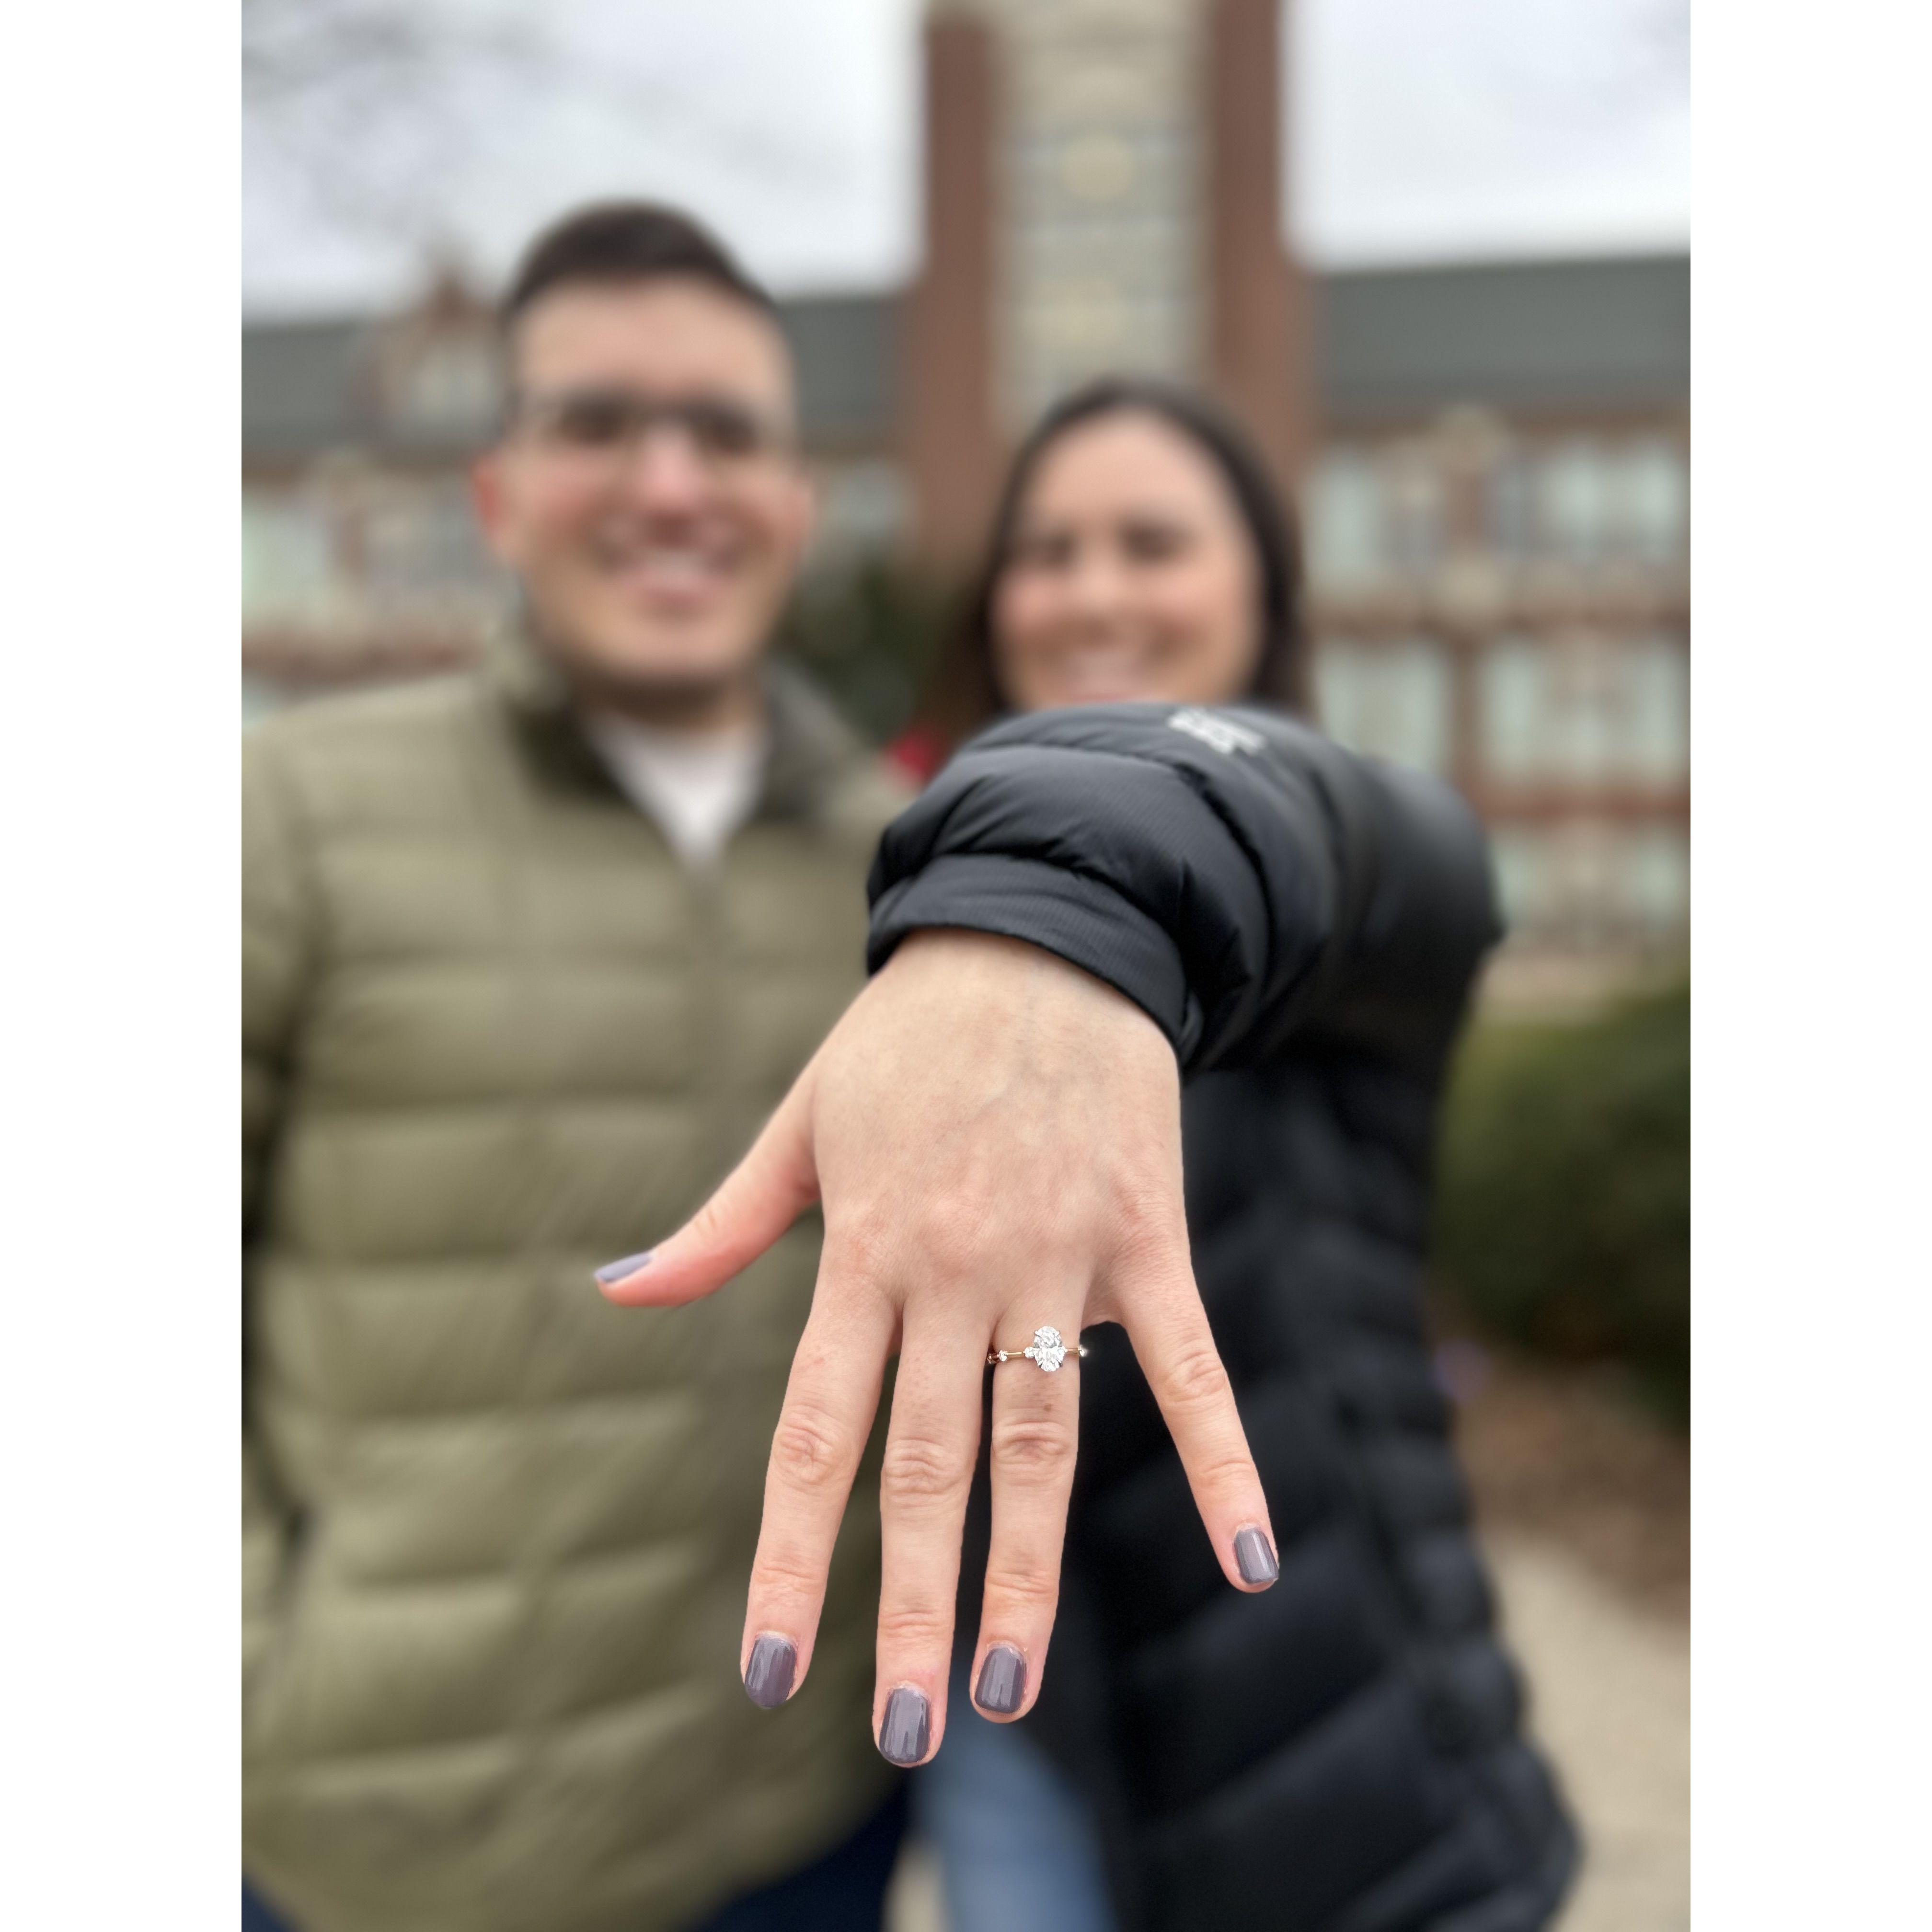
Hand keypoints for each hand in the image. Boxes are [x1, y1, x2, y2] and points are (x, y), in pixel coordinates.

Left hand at [597, 930, 1274, 1764]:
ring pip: (1044, 1438)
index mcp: (864, 1249)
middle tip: (906, 1731)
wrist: (1039, 933)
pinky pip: (1189, 1363)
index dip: (794, 1556)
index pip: (818, 1431)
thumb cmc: (907, 1038)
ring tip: (1012, 1689)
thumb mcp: (801, 1121)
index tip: (770, 1671)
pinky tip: (1256, 1559)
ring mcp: (1058, 1256)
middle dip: (912, 1604)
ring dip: (1030, 1569)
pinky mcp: (1144, 1236)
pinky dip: (1225, 1457)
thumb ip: (721, 1225)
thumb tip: (619, 1292)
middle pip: (929, 1463)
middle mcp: (957, 1269)